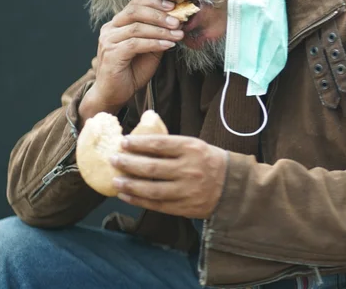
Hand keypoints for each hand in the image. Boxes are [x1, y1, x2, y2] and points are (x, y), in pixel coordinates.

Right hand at [79, 0, 183, 119]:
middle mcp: (110, 29)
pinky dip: (154, 43)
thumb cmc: (132, 71)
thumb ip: (158, 36)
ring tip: (178, 35)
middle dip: (159, 15)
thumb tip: (177, 23)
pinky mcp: (111, 54)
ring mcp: (108, 40)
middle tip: (178, 21)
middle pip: (134, 11)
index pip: (135, 3)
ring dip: (161, 31)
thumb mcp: (150, 50)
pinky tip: (168, 45)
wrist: (114, 94)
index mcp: (117, 23)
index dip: (155, 2)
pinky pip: (135, 44)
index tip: (174, 6)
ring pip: (137, 28)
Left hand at [110, 135, 227, 218]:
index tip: (122, 143)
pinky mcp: (184, 207)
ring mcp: (186, 190)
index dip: (138, 144)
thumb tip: (141, 138)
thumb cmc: (209, 161)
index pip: (159, 144)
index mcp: (191, 148)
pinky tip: (126, 196)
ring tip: (115, 181)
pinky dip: (139, 200)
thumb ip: (171, 144)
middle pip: (151, 167)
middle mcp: (189, 169)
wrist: (232, 186)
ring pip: (151, 189)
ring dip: (130, 185)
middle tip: (113, 160)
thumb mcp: (195, 145)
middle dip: (128, 163)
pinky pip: (157, 205)